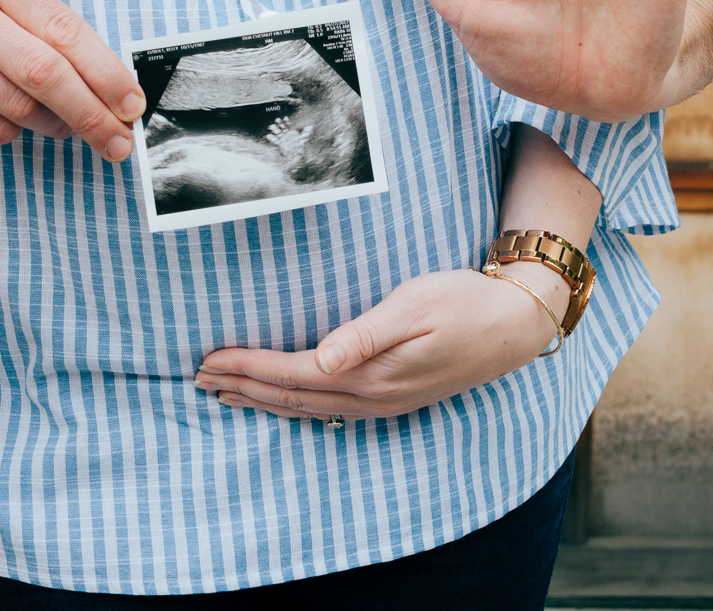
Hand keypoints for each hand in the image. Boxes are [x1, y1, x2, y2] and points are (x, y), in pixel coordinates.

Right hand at [0, 0, 144, 157]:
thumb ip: (52, 28)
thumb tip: (116, 91)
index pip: (63, 29)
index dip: (107, 73)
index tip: (134, 104)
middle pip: (43, 73)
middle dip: (93, 113)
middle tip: (120, 140)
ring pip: (19, 108)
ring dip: (57, 125)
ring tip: (69, 124)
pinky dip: (16, 131)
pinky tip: (15, 118)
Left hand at [194, 267, 567, 420]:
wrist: (515, 324)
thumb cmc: (463, 303)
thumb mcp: (414, 306)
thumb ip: (364, 334)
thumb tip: (321, 360)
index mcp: (370, 374)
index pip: (291, 374)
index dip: (246, 368)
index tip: (207, 361)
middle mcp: (372, 397)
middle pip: (291, 398)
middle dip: (242, 388)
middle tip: (198, 381)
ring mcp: (383, 403)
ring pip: (307, 408)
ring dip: (263, 400)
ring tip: (225, 394)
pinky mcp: (393, 398)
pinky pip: (329, 409)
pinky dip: (295, 405)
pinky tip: (284, 401)